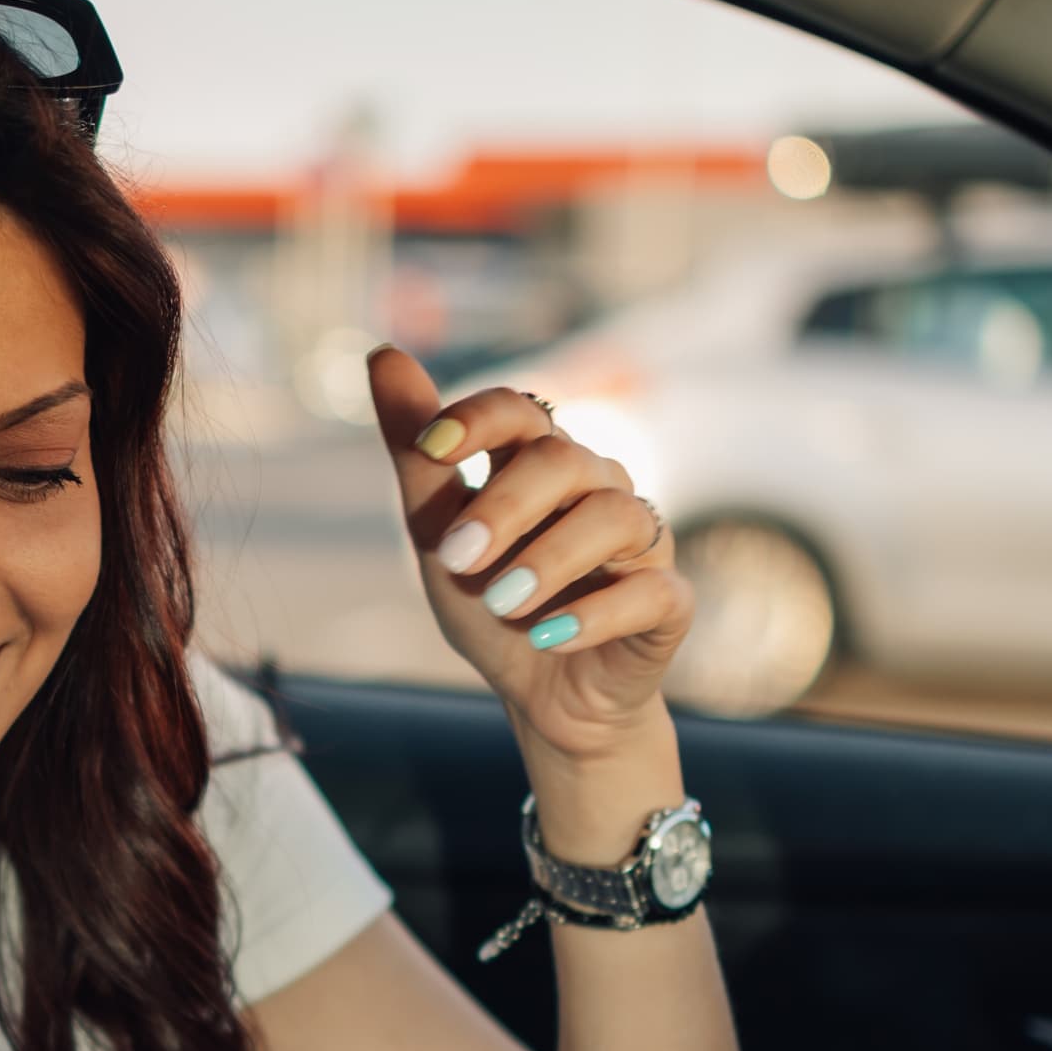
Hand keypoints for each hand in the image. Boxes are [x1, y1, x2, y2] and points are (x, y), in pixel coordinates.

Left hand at [367, 345, 692, 768]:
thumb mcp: (438, 536)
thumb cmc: (495, 606)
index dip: (479, 418)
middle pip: (562, 460)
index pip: (522, 409)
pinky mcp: (669, 603)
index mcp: (541, 465)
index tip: (431, 449)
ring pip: (613, 516)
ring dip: (549, 560)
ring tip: (503, 604)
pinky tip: (547, 636)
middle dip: (504, 507)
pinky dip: (595, 614)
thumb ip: (417, 459)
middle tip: (454, 560)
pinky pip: (650, 591)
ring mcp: (641, 543)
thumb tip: (383, 353)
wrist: (542, 697)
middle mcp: (598, 489)